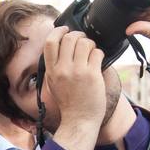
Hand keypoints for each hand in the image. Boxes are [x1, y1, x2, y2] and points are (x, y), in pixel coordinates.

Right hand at [42, 27, 105, 149]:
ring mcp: (78, 72)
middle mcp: (63, 70)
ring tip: (91, 52)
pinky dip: (99, 54)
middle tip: (83, 40)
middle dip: (78, 35)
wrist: (79, 120)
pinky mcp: (92, 75)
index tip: (65, 30)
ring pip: (85, 43)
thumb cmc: (69, 103)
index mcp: (51, 71)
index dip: (59, 31)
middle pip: (69, 38)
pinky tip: (98, 61)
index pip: (50, 42)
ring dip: (90, 44)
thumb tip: (61, 49)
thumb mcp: (54, 84)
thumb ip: (55, 67)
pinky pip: (97, 53)